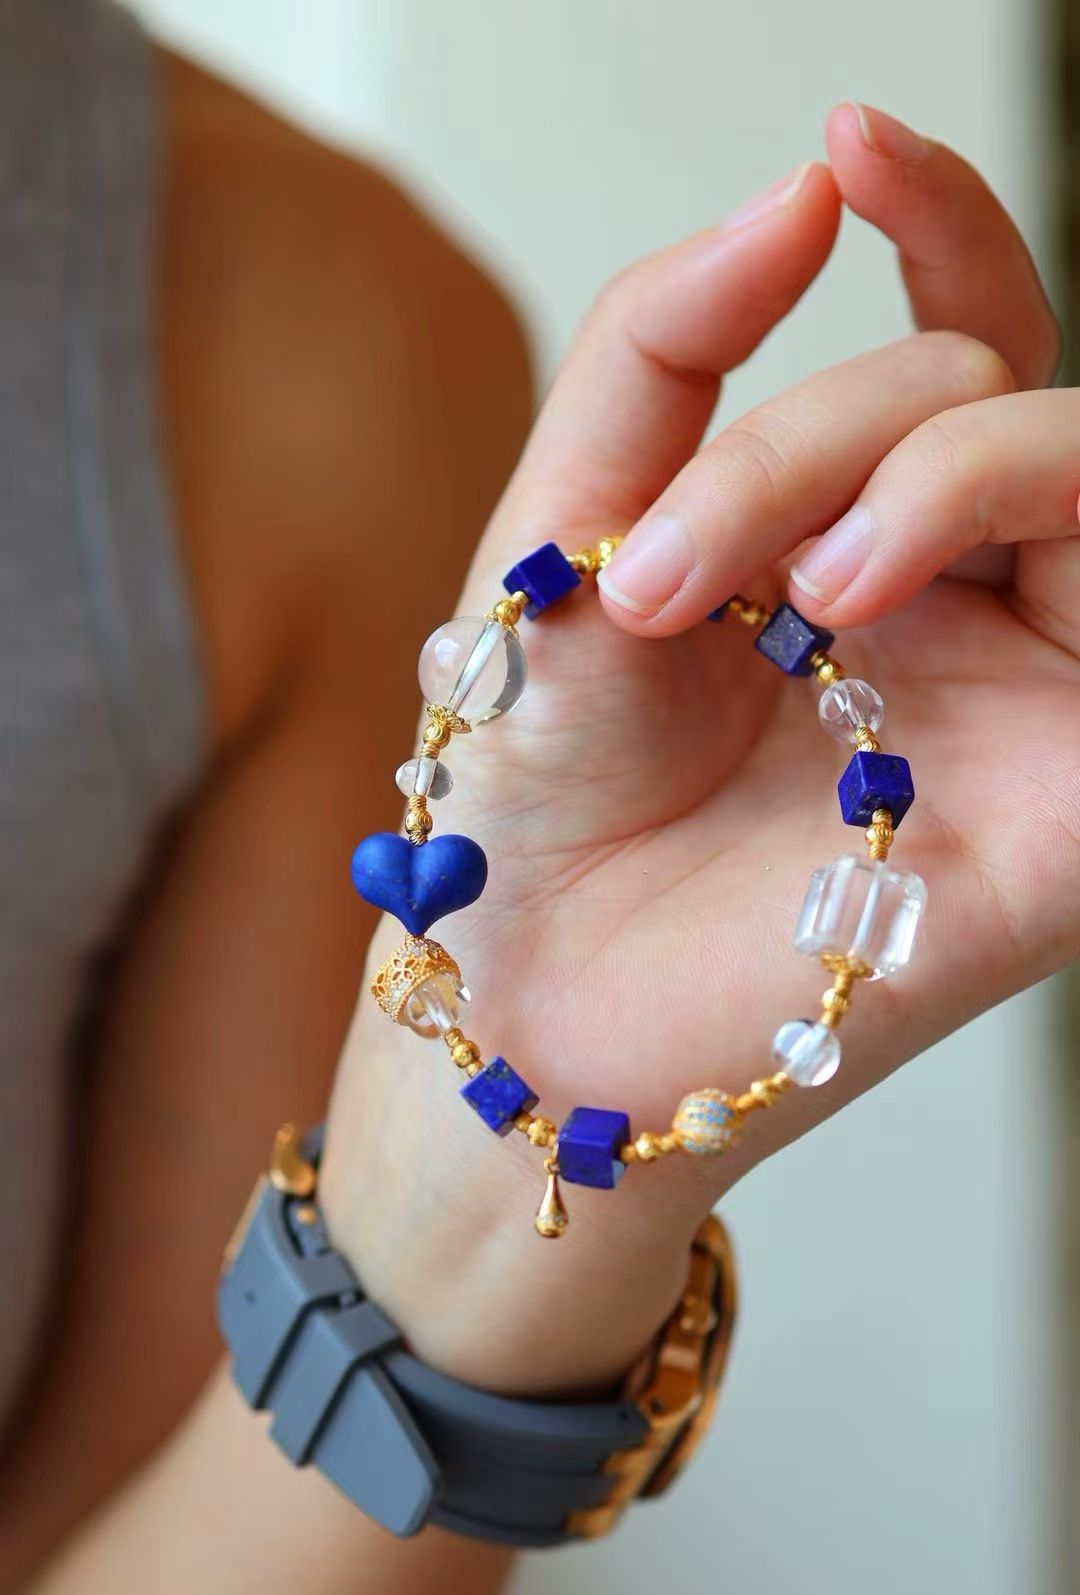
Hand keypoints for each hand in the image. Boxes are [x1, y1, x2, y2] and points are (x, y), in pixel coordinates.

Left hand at [321, 106, 1075, 1398]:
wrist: (527, 1000)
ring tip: (798, 593)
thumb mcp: (561, 533)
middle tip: (663, 574)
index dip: (937, 220)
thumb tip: (804, 189)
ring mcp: (1031, 700)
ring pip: (1075, 467)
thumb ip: (661, 351)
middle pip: (980, 393)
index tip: (851, 145)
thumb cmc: (536, 790)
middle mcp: (959, 608)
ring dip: (933, 471)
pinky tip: (881, 590)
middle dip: (817, 432)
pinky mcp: (1075, 812)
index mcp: (847, 542)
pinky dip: (1042, 539)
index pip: (953, 341)